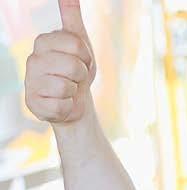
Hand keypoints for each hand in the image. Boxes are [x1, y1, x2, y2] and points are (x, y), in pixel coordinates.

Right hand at [24, 0, 96, 126]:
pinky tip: (61, 102)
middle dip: (81, 75)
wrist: (75, 100)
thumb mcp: (79, 41)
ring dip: (74, 92)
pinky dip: (67, 107)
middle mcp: (32, 60)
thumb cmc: (77, 70)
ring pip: (66, 87)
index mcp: (43, 42)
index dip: (86, 57)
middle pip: (73, 66)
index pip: (76, 45)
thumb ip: (71, 15)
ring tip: (67, 89)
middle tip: (75, 77)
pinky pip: (61, 106)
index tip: (81, 61)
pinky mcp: (33, 103)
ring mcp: (30, 82)